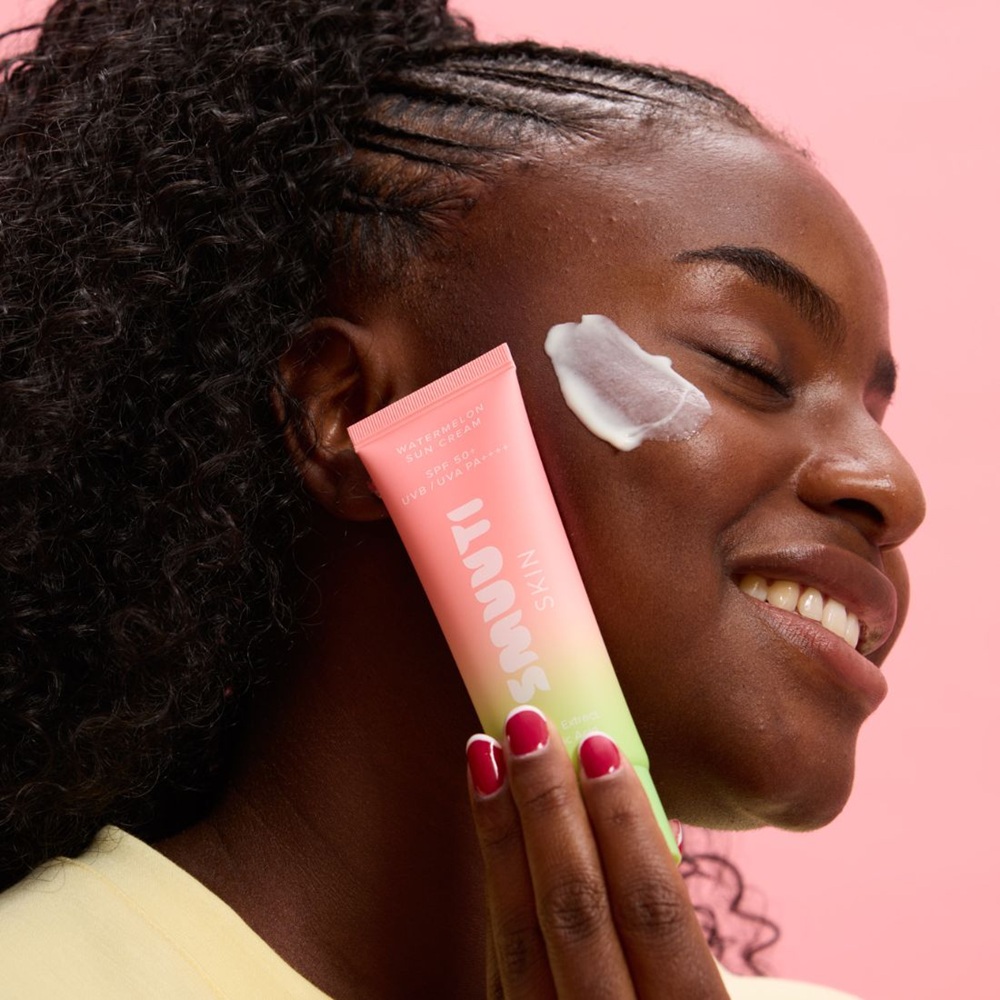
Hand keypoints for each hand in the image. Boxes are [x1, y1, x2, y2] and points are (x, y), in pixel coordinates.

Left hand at [466, 706, 728, 998]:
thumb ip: (716, 951)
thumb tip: (664, 838)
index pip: (655, 917)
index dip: (626, 828)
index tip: (600, 747)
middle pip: (575, 920)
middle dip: (547, 813)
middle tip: (527, 728)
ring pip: (518, 942)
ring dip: (499, 841)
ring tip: (484, 756)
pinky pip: (499, 967)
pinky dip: (494, 889)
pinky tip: (488, 825)